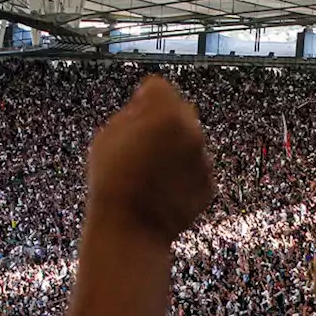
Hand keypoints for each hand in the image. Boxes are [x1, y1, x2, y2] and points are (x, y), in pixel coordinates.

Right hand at [87, 75, 212, 242]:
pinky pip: (196, 168)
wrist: (130, 228)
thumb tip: (143, 104)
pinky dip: (184, 174)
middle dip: (163, 121)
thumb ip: (130, 112)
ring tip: (149, 172)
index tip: (135, 113)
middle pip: (179, 110)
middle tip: (141, 144)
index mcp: (165, 113)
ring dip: (176, 148)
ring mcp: (203, 159)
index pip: (158, 87)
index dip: (142, 100)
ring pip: (190, 141)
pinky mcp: (208, 184)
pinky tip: (162, 187)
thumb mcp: (106, 136)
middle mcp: (192, 132)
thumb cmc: (113, 183)